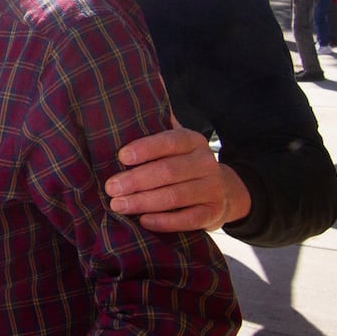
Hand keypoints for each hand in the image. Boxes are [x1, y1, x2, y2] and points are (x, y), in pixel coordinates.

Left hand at [104, 122, 251, 232]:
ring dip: (144, 201)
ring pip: (176, 196)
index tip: (121, 157)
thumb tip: (121, 114)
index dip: (145, 148)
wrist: (225, 191)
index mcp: (193, 141)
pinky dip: (165, 221)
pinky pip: (188, 219)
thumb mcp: (175, 145)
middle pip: (169, 171)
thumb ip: (153, 129)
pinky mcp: (213, 212)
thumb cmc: (183, 164)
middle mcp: (206, 162)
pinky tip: (143, 221)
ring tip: (118, 205)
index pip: (169, 141)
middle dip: (136, 180)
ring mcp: (212, 188)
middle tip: (111, 188)